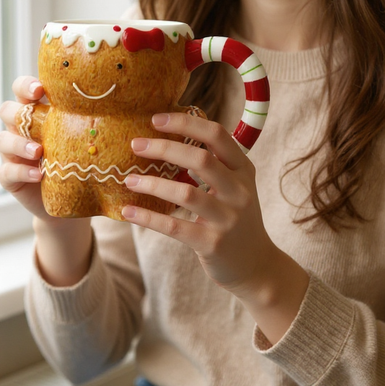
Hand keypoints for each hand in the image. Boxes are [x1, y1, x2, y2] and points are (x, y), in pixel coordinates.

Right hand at [0, 76, 93, 286]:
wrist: (75, 203)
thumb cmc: (89, 161)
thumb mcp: (98, 138)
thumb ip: (111, 121)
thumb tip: (160, 101)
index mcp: (43, 112)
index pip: (25, 88)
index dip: (27, 84)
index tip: (42, 87)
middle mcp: (24, 128)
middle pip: (8, 108)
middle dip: (19, 106)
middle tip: (36, 107)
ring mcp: (14, 153)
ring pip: (2, 139)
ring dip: (19, 142)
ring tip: (39, 150)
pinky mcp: (11, 177)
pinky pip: (6, 170)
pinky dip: (21, 170)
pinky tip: (38, 173)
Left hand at [122, 113, 308, 339]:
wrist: (256, 266)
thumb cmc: (237, 219)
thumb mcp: (235, 187)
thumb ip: (214, 165)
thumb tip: (168, 140)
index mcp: (243, 170)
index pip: (217, 135)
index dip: (185, 124)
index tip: (156, 119)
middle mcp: (239, 191)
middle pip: (200, 159)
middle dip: (163, 148)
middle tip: (135, 144)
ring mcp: (227, 219)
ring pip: (185, 193)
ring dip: (152, 183)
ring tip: (128, 179)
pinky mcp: (212, 244)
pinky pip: (174, 226)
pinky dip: (148, 217)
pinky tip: (129, 211)